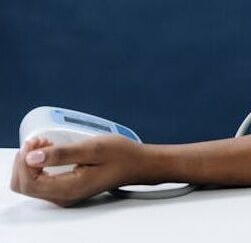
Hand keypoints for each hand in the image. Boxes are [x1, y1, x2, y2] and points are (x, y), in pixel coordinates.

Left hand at [10, 135, 145, 207]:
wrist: (138, 164)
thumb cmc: (121, 155)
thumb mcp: (92, 148)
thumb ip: (61, 154)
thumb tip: (32, 157)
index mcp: (68, 188)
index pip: (28, 182)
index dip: (25, 160)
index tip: (37, 141)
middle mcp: (63, 196)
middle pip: (23, 185)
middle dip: (25, 161)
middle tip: (41, 141)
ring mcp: (64, 195)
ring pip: (29, 183)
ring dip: (31, 161)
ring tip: (46, 143)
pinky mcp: (66, 189)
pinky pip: (40, 181)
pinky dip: (39, 165)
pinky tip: (50, 151)